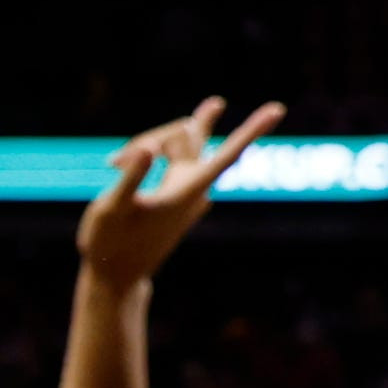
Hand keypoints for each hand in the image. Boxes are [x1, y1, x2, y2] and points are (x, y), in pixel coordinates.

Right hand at [78, 97, 284, 292]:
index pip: (225, 156)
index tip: (277, 110)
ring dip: (156, 141)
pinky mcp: (178, 192)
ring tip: (114, 160)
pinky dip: (176, 142)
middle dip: (152, 138)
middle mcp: (192, 188)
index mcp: (184, 192)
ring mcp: (186, 190)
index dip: (250, 132)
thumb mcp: (111, 210)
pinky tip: (203, 116)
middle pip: (186, 137)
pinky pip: (185, 154)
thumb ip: (131, 178)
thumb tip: (148, 149)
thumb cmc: (110, 244)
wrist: (115, 276)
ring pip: (183, 144)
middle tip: (113, 161)